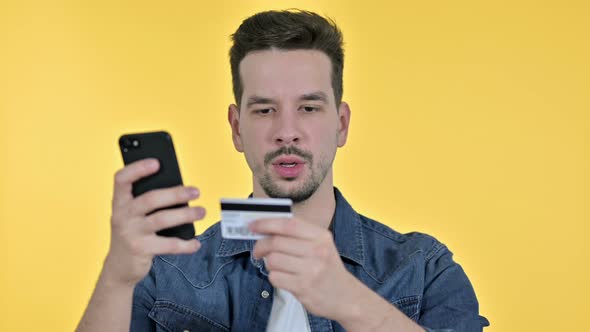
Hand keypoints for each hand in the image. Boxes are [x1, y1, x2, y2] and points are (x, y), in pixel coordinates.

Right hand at [104, 158, 204, 286]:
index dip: (137, 169)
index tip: (157, 162)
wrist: (119, 267)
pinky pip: (168, 245)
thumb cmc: (132, 233)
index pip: (121, 179)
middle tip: (196, 191)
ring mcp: (130, 233)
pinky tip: (195, 243)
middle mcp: (122, 216)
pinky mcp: (141, 250)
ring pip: (162, 219)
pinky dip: (185, 244)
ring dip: (186, 215)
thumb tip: (180, 190)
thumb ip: (147, 202)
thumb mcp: (132, 216)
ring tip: (201, 212)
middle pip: (151, 199)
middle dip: (176, 194)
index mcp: (119, 202)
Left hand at [250, 217, 359, 320]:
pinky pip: (275, 277)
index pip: (288, 224)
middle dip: (261, 246)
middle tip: (258, 251)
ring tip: (277, 266)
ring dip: (269, 263)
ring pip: (273, 260)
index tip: (252, 225)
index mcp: (321, 236)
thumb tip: (265, 227)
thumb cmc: (327, 268)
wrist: (346, 296)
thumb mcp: (320, 245)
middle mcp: (318, 251)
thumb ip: (297, 235)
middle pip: (276, 242)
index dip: (266, 223)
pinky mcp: (304, 287)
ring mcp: (312, 270)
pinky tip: (284, 278)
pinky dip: (274, 277)